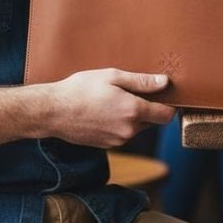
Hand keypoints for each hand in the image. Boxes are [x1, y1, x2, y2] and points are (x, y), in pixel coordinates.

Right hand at [48, 68, 175, 147]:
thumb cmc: (81, 89)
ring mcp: (118, 140)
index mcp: (133, 111)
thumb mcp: (112, 76)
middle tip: (131, 90)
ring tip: (112, 98)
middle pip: (152, 121)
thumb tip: (165, 82)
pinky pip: (122, 133)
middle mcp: (129, 130)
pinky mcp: (107, 145)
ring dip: (132, 116)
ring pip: (136, 127)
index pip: (166, 115)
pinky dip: (119, 123)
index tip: (164, 94)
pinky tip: (104, 110)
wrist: (53, 112)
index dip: (169, 105)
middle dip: (147, 107)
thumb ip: (141, 81)